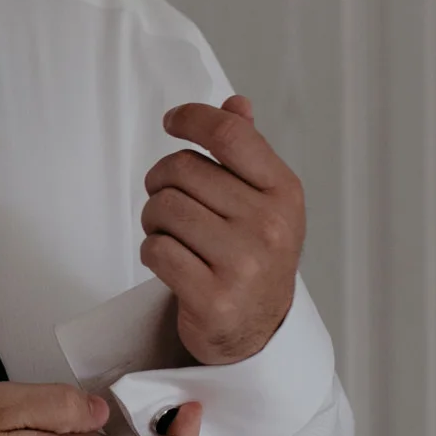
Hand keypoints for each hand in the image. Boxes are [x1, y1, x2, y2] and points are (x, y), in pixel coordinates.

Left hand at [143, 96, 304, 363]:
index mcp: (284, 192)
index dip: (193, 118)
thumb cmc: (252, 255)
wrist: (256, 331)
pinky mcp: (213, 299)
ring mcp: (243, 264)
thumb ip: (248, 152)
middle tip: (168, 202)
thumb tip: (235, 104)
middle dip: (162, 182)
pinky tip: (170, 262)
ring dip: (153, 220)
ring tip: (170, 234)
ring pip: (163, 208)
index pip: (231, 135)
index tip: (172, 121)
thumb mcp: (263, 201)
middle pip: (182, 170)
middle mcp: (269, 225)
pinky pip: (155, 250)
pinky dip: (152, 251)